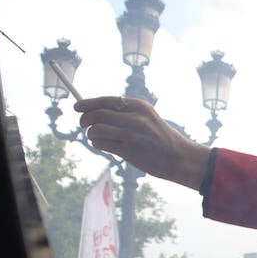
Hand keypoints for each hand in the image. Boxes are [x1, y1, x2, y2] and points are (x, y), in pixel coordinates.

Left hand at [74, 96, 211, 187]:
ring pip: (96, 130)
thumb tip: (94, 109)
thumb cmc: (160, 138)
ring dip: (91, 134)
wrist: (179, 157)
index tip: (77, 106)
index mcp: (139, 106)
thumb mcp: (147, 117)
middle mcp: (135, 118)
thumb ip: (125, 112)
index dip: (88, 103)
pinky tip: (104, 145)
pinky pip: (102, 144)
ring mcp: (131, 134)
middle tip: (83, 124)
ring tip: (97, 137)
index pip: (106, 100)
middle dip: (85, 119)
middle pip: (97, 114)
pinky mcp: (128, 150)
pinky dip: (97, 144)